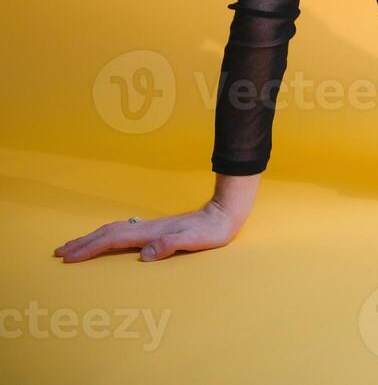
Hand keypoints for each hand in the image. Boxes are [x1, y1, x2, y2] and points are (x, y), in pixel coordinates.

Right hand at [53, 201, 241, 262]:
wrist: (225, 213)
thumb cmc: (212, 231)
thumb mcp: (195, 241)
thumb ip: (171, 245)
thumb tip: (145, 255)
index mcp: (151, 232)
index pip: (113, 240)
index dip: (90, 249)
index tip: (69, 257)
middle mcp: (147, 227)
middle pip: (107, 233)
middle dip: (82, 243)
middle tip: (59, 252)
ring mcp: (151, 227)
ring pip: (114, 230)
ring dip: (92, 238)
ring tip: (74, 246)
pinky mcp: (157, 229)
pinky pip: (123, 232)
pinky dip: (107, 236)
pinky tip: (106, 240)